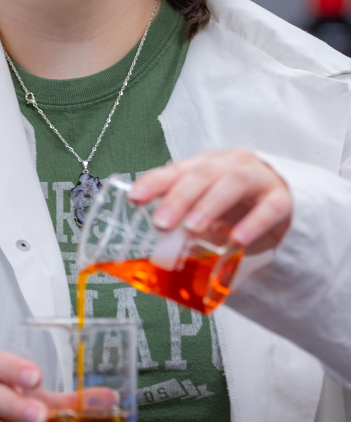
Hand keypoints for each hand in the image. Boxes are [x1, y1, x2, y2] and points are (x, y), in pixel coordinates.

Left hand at [128, 148, 292, 252]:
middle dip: (179, 198)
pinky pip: (269, 208)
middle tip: (161, 223)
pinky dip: (252, 223)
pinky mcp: (282, 198)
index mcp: (206, 165)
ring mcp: (258, 178)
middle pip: (202, 175)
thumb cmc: (238, 205)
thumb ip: (185, 224)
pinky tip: (237, 240)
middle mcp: (230, 164)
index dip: (154, 182)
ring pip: (233, 182)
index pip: (176, 170)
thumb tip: (156, 257)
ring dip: (210, 204)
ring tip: (192, 228)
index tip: (135, 198)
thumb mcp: (208, 210)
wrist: (287, 202)